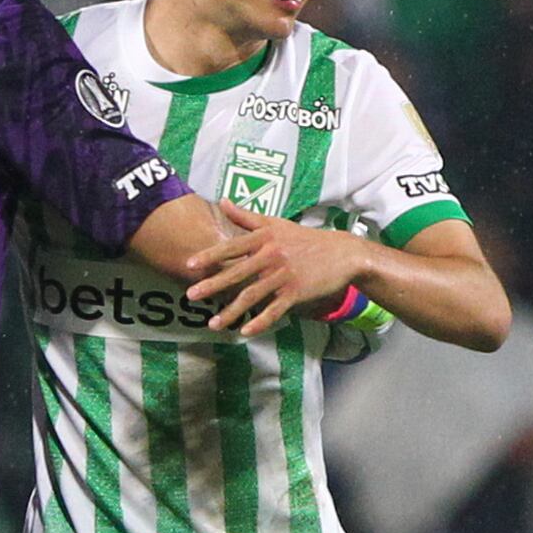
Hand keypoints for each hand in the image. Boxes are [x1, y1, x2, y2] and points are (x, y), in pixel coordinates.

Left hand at [186, 203, 375, 337]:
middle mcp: (272, 256)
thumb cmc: (304, 238)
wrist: (342, 253)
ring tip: (212, 324)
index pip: (232, 247)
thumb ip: (246, 216)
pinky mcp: (296, 293)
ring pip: (252, 296)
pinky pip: (274, 310)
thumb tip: (222, 201)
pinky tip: (245, 332)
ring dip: (231, 312)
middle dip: (213, 285)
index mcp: (265, 238)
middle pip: (237, 273)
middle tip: (191, 295)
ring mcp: (284, 276)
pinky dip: (260, 322)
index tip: (190, 264)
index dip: (210, 256)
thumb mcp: (276, 223)